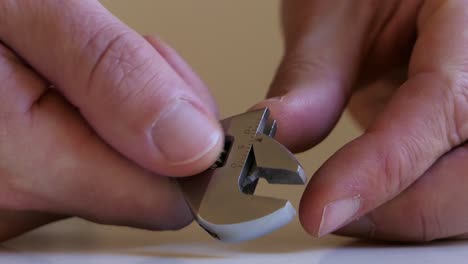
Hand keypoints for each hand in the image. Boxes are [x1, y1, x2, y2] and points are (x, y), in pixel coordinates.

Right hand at [0, 0, 222, 240]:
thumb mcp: (25, 8)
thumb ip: (111, 75)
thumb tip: (190, 144)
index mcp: (19, 165)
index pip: (165, 199)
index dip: (194, 151)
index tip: (190, 103)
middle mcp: (12, 205)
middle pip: (148, 189)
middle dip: (154, 123)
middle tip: (112, 62)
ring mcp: (14, 203)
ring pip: (121, 177)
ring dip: (124, 119)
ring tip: (75, 66)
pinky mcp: (19, 188)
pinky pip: (89, 170)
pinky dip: (97, 127)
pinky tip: (63, 90)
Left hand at [255, 0, 467, 241]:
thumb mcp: (335, 12)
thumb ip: (311, 78)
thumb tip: (273, 135)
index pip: (445, 107)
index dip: (381, 169)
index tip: (320, 208)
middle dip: (401, 210)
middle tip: (328, 213)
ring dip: (409, 214)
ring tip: (346, 208)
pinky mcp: (465, 133)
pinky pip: (456, 187)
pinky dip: (413, 203)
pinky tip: (374, 200)